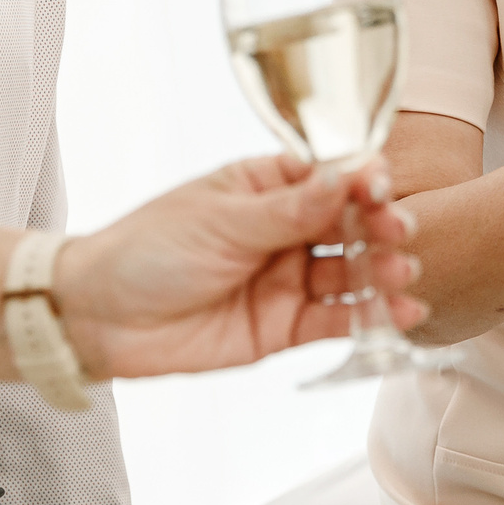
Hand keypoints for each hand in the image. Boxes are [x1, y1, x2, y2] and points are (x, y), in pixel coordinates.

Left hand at [59, 153, 424, 378]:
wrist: (99, 319)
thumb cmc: (145, 251)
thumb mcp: (219, 221)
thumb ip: (289, 209)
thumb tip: (345, 179)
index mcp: (266, 187)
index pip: (328, 177)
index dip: (359, 182)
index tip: (381, 187)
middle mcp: (284, 230)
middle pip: (348, 225)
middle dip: (378, 227)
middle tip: (399, 233)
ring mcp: (287, 278)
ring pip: (350, 273)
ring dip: (381, 273)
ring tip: (404, 275)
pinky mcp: (284, 326)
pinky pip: (337, 320)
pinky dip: (370, 318)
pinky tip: (399, 315)